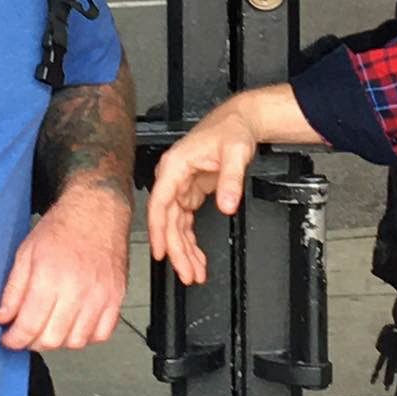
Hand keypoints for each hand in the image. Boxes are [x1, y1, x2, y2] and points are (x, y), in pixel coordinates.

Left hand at [0, 185, 129, 349]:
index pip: (28, 326)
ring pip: (76, 341)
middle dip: (32, 342)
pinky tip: (74, 323)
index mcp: (49, 276)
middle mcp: (76, 289)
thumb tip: (4, 317)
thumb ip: (14, 289)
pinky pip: (101, 334)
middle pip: (51, 339)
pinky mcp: (116, 297)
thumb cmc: (62, 227)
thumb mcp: (26, 252)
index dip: (14, 339)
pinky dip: (86, 336)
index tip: (9, 338)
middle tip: (26, 332)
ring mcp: (99, 295)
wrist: (97, 210)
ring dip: (58, 341)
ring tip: (50, 326)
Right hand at [146, 98, 263, 284]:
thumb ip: (231, 181)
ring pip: (176, 226)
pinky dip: (190, 241)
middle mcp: (173, 177)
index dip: (158, 231)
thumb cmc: (232, 131)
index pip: (160, 204)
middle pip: (169, 221)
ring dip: (184, 250)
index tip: (160, 253)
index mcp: (175, 166)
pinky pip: (185, 222)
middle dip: (177, 250)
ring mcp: (180, 186)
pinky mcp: (189, 192)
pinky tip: (196, 257)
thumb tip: (227, 206)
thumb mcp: (236, 154)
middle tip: (187, 273)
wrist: (239, 122)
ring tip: (194, 272)